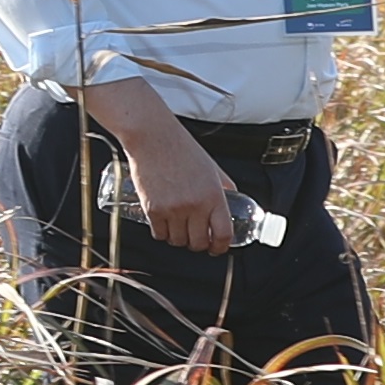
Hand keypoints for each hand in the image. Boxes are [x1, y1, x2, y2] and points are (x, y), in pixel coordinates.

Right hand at [109, 112, 246, 252]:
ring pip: (177, 241)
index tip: (217, 248)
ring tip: (178, 227)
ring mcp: (173, 209)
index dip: (220, 247)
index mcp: (213, 195)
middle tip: (195, 237)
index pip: (223, 234)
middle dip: (198, 244)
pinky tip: (164, 223)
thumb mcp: (211, 167)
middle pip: (198, 243)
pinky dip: (162, 232)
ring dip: (179, 238)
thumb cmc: (180, 147)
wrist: (152, 136)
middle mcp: (194, 205)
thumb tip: (232, 199)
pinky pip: (159, 234)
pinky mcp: (153, 209)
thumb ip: (222, 186)